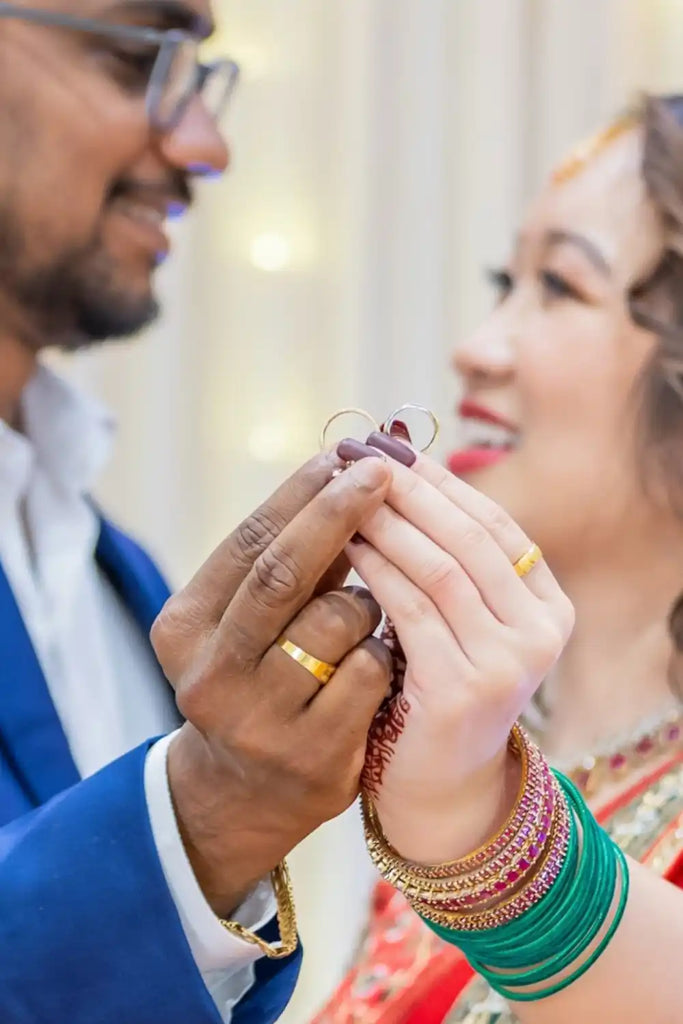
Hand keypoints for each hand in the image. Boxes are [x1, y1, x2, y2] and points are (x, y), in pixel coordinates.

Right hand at [150, 451, 392, 914]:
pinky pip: (371, 669)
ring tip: (368, 607)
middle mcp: (211, 675)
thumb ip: (287, 562)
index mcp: (184, 629)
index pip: (246, 543)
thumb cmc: (258, 677)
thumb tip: (346, 474)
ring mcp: (261, 720)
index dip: (297, 495)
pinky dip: (385, 646)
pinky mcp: (314, 754)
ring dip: (368, 596)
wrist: (247, 791)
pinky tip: (383, 653)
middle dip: (336, 514)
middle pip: (282, 573)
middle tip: (379, 472)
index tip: (339, 457)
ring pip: (337, 619)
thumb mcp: (247, 622)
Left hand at [345, 445, 573, 863]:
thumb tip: (402, 467)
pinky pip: (412, 611)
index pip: (495, 524)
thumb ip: (450, 560)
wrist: (442, 787)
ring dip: (389, 523)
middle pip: (470, 538)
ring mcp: (509, 664)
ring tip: (345, 492)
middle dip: (410, 491)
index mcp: (549, 606)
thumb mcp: (461, 620)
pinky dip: (378, 571)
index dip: (441, 481)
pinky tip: (346, 546)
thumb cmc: (441, 689)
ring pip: (442, 568)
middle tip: (359, 455)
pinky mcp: (464, 690)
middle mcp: (542, 632)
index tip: (390, 446)